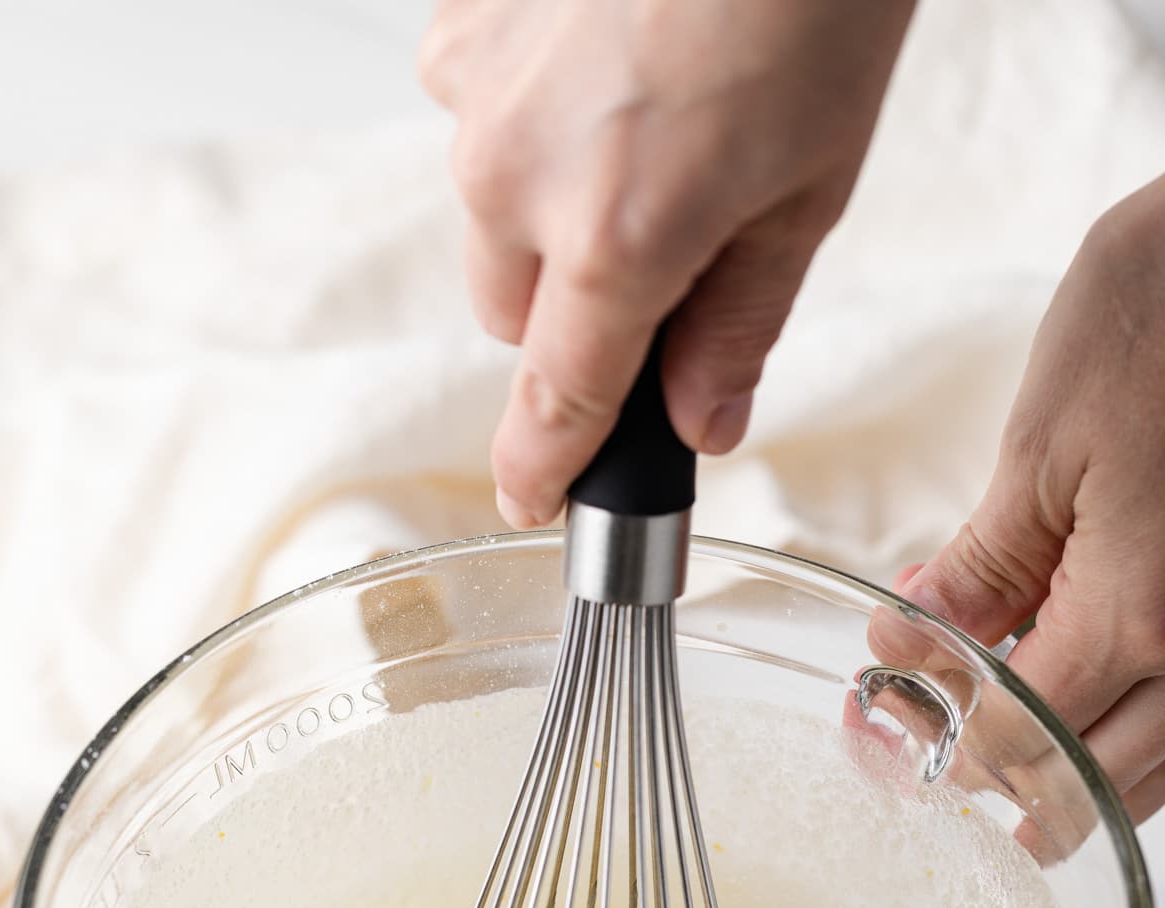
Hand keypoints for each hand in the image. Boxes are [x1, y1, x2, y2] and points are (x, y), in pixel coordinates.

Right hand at [420, 0, 913, 526]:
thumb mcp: (808, 188)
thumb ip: (739, 325)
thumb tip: (703, 422)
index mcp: (615, 238)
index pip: (557, 402)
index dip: (543, 468)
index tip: (531, 502)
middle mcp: (517, 177)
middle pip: (519, 315)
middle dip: (581, 311)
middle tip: (667, 245)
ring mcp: (475, 93)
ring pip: (494, 218)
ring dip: (553, 212)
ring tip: (648, 125)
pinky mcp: (458, 27)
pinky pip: (480, 121)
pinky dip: (533, 122)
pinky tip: (604, 67)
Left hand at [894, 175, 1164, 825]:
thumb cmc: (1163, 318)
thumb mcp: (1044, 446)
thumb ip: (983, 571)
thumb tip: (911, 648)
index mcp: (1137, 618)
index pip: (1018, 738)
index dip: (943, 739)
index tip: (890, 710)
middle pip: (1095, 784)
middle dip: (1009, 781)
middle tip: (943, 754)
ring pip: (1160, 766)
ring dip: (1080, 772)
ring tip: (1010, 754)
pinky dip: (1140, 727)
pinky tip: (1089, 693)